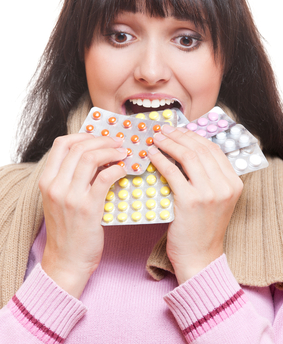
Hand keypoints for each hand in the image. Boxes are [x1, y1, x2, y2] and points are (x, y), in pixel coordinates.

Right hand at [39, 133, 126, 297]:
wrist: (67, 260)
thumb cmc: (67, 230)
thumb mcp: (59, 200)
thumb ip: (70, 178)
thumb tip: (95, 156)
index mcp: (47, 180)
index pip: (61, 144)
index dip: (82, 135)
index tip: (98, 137)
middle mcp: (55, 186)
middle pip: (78, 147)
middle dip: (102, 140)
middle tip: (118, 142)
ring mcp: (70, 197)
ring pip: (91, 158)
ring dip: (111, 151)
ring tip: (124, 153)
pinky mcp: (88, 208)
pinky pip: (105, 178)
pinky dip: (117, 169)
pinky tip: (124, 170)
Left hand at [148, 125, 242, 284]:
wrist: (200, 257)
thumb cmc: (203, 229)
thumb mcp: (215, 200)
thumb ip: (208, 178)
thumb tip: (185, 152)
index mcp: (233, 183)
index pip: (213, 149)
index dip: (193, 136)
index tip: (178, 130)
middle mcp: (225, 186)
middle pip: (200, 149)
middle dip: (179, 136)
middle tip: (163, 130)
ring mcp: (210, 193)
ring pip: (187, 156)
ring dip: (169, 143)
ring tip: (156, 139)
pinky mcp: (190, 201)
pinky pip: (172, 172)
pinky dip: (160, 160)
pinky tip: (151, 155)